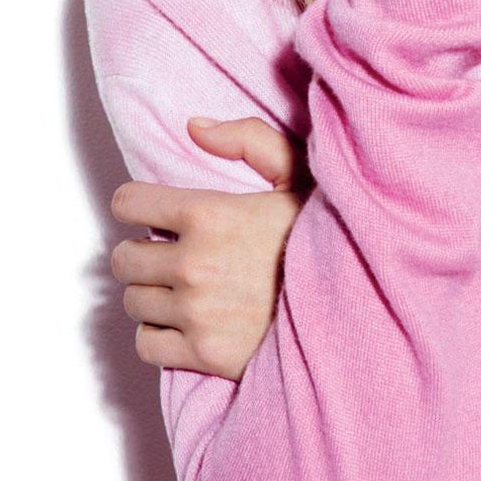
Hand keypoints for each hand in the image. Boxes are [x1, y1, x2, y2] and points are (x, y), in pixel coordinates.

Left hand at [109, 116, 308, 381]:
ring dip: (152, 293)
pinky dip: (158, 333)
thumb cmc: (324, 238)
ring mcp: (196, 312)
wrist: (355, 306)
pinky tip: (183, 322)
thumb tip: (194, 127)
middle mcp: (194, 263)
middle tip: (168, 254)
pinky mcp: (203, 353)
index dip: (137, 204)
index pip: (128, 203)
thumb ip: (248, 138)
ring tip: (181, 289)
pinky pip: (147, 343)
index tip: (151, 213)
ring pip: (134, 301)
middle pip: (124, 258)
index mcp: (209, 213)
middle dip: (142, 252)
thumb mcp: (298, 174)